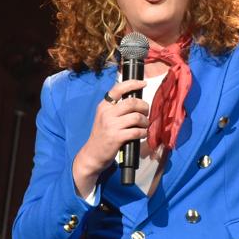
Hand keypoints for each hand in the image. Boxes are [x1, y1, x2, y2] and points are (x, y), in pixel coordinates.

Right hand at [72, 79, 148, 193]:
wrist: (92, 154)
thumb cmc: (102, 135)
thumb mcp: (104, 117)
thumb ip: (116, 108)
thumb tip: (137, 100)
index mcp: (104, 106)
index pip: (118, 88)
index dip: (133, 83)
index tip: (144, 83)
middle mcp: (106, 113)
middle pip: (132, 102)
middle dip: (144, 106)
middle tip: (146, 112)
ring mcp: (111, 125)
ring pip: (137, 117)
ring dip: (145, 121)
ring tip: (144, 125)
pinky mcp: (116, 137)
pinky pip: (137, 131)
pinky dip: (143, 133)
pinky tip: (141, 134)